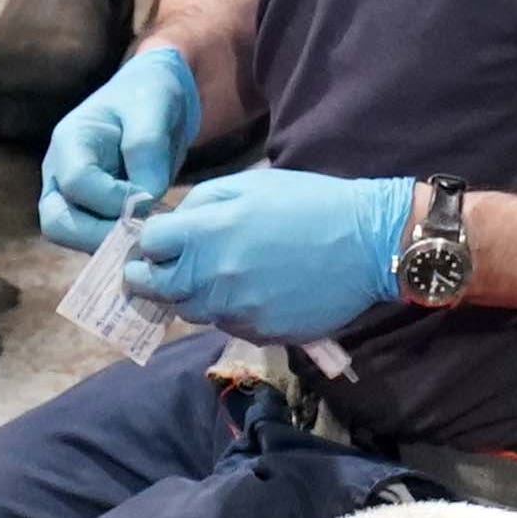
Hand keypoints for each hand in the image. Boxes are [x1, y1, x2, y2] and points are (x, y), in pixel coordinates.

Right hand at [37, 40, 201, 249]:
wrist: (153, 100)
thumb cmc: (150, 96)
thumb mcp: (154, 107)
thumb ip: (147, 148)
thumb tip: (144, 199)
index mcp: (69, 142)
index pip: (76, 184)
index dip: (113, 199)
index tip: (150, 195)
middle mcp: (60, 174)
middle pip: (57, 223)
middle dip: (101, 235)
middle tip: (145, 233)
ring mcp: (71, 197)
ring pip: (73, 239)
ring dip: (112, 243)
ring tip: (151, 230)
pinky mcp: (90, 213)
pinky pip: (96, 241)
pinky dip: (122, 244)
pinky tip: (151, 232)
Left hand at [117, 165, 410, 341]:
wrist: (368, 244)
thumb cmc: (309, 203)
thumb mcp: (250, 183)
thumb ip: (201, 202)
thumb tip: (171, 224)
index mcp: (207, 234)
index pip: (148, 245)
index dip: (149, 240)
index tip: (157, 239)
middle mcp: (213, 278)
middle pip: (155, 287)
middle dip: (150, 275)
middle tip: (155, 268)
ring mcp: (235, 311)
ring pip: (188, 310)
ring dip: (189, 294)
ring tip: (210, 276)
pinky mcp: (258, 334)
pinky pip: (225, 325)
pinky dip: (226, 310)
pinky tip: (247, 291)